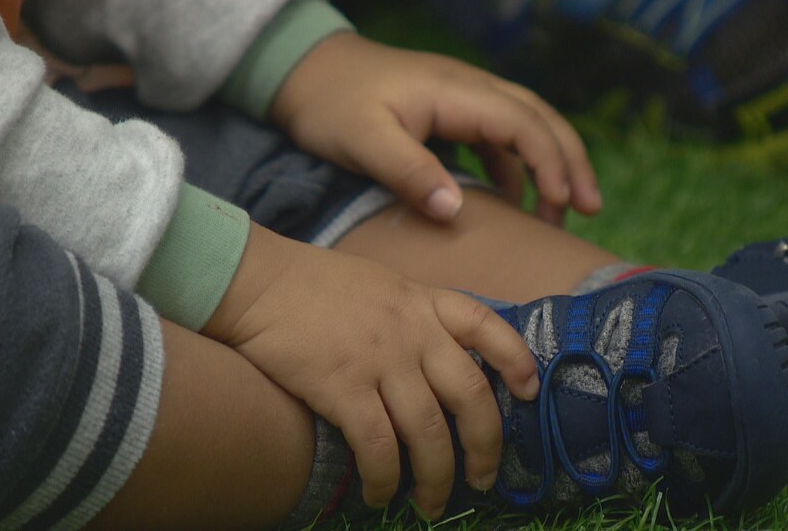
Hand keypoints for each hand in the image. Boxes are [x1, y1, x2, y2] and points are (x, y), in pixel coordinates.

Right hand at [204, 223, 538, 518]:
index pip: (486, 326)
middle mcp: (412, 330)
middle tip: (482, 480)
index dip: (515, 360)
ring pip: (428, 432)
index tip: (529, 392)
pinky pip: (378, 447)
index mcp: (423, 301)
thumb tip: (433, 356)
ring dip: (436, 479)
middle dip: (485, 447)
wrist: (257, 282)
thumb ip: (412, 315)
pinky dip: (385, 479)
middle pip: (470, 396)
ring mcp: (380, 359)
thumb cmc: (312, 284)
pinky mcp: (342, 386)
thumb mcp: (379, 284)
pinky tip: (380, 494)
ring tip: (431, 504)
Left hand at [271, 32, 602, 226]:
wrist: (304, 72)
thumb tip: (457, 212)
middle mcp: (468, 89)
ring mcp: (460, 98)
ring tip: (558, 214)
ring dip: (546, 166)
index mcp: (455, 92)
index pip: (523, 123)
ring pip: (523, 127)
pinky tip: (513, 200)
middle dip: (570, 162)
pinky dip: (514, 167)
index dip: (551, 163)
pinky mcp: (448, 113)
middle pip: (539, 118)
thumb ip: (411, 174)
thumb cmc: (331, 105)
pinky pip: (496, 137)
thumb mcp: (364, 142)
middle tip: (591, 209)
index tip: (566, 204)